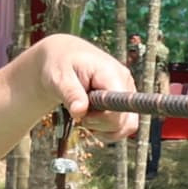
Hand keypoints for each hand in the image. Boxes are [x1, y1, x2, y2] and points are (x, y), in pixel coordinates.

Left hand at [22, 33, 139, 140]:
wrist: (63, 58)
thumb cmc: (60, 64)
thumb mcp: (59, 77)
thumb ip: (71, 93)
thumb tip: (79, 111)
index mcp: (111, 73)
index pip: (118, 107)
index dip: (100, 118)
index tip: (82, 113)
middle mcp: (125, 83)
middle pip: (124, 121)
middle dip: (99, 125)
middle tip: (79, 112)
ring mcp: (126, 92)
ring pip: (127, 126)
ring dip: (104, 129)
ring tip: (85, 114)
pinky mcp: (124, 102)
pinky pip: (124, 126)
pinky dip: (107, 130)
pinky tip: (92, 119)